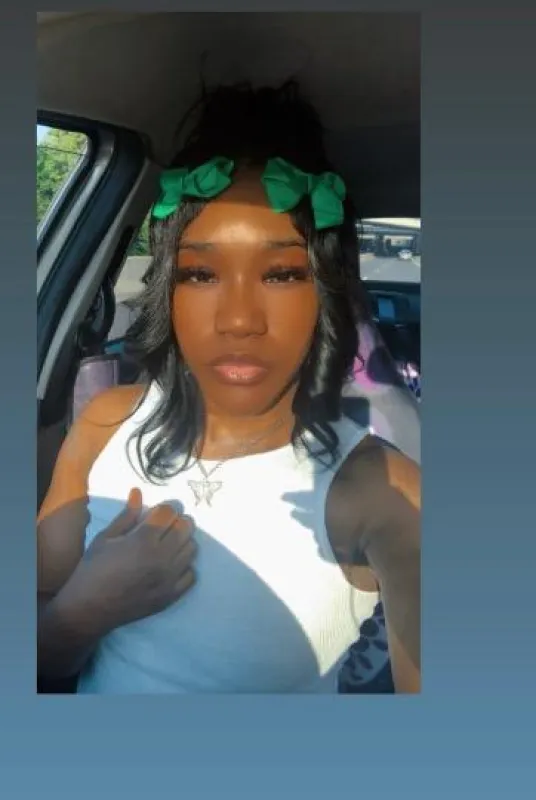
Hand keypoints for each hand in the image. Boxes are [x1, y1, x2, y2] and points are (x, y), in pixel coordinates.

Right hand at [63, 488, 196, 634]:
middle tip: (164, 527)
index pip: (169, 512)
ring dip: (182, 542)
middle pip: (186, 527)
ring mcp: (169, 579)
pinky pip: (192, 574)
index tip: (156, 514)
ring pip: (192, 548)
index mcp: (143, 540)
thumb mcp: (106, 537)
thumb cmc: (93, 569)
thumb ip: (127, 515)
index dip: (163, 509)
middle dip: (177, 521)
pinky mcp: (171, 596)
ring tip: (167, 545)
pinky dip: (185, 567)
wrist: (88, 609)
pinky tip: (170, 566)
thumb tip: (138, 491)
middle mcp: (161, 558)